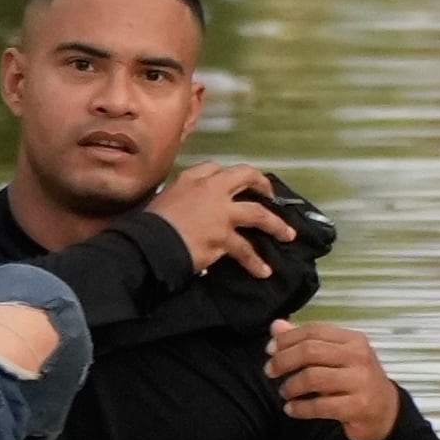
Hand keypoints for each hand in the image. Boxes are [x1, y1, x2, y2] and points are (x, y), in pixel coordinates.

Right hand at [146, 160, 295, 278]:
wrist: (150, 243)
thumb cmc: (151, 222)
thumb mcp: (164, 198)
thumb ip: (182, 196)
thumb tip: (192, 204)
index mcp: (193, 179)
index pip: (215, 168)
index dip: (229, 175)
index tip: (237, 183)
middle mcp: (211, 190)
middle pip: (245, 177)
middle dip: (263, 185)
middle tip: (273, 196)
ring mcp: (221, 214)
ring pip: (258, 215)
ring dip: (276, 226)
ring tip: (288, 236)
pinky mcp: (224, 238)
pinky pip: (245, 251)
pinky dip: (256, 263)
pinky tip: (264, 271)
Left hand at [266, 320, 404, 439]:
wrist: (386, 412)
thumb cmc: (356, 381)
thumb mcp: (335, 358)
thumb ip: (306, 341)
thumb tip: (276, 326)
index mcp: (353, 340)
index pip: (314, 331)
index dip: (287, 339)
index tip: (270, 350)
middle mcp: (359, 357)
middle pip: (311, 351)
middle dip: (284, 360)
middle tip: (270, 371)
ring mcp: (360, 382)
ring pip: (313, 377)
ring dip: (291, 386)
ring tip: (284, 393)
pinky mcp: (357, 407)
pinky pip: (320, 405)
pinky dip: (300, 408)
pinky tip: (291, 409)